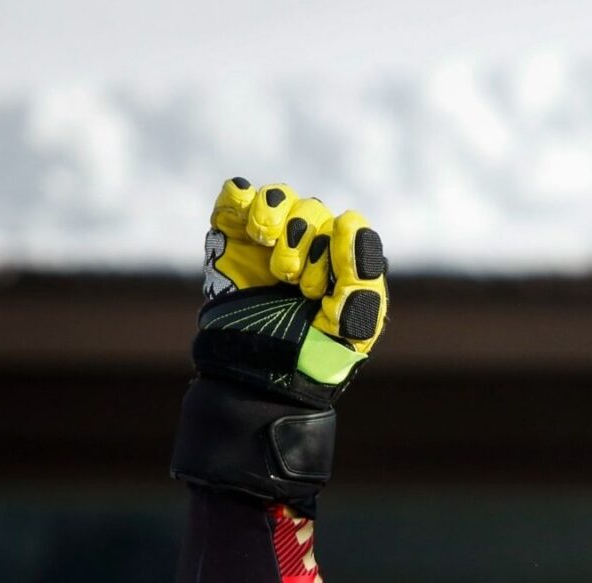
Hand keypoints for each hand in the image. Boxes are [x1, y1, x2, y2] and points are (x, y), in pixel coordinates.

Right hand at [197, 178, 387, 399]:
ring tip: (266, 245)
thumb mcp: (355, 326)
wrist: (257, 377)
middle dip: (301, 242)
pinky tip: (247, 229)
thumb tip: (349, 220)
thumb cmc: (314, 356)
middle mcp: (309, 247)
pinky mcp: (230, 240)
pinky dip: (239, 198)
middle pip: (312, 210)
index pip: (346, 226)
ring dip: (274, 217)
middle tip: (289, 281)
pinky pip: (236, 195)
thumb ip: (361, 276)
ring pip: (278, 197)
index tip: (312, 289)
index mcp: (343, 264)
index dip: (332, 249)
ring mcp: (269, 242)